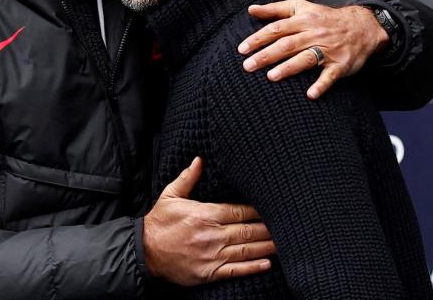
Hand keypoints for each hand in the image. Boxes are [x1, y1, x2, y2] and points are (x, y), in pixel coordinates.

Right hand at [142, 157, 274, 285]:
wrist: (145, 251)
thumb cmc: (159, 223)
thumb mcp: (170, 196)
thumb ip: (187, 178)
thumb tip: (199, 160)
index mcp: (205, 214)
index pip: (239, 210)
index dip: (257, 210)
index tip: (272, 207)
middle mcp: (212, 234)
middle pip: (247, 230)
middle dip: (268, 228)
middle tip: (287, 225)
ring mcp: (212, 255)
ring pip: (246, 250)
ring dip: (266, 246)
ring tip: (284, 243)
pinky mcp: (210, 272)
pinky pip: (236, 270)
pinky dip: (253, 267)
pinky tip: (267, 263)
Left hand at [238, 0, 387, 99]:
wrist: (363, 26)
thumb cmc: (325, 18)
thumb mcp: (301, 7)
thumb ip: (275, 9)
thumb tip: (251, 9)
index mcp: (303, 20)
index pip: (277, 29)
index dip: (258, 38)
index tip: (242, 49)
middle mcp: (314, 34)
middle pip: (287, 45)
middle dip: (266, 55)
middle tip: (248, 66)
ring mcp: (328, 50)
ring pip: (306, 59)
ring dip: (289, 68)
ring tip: (271, 77)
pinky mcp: (341, 64)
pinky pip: (330, 76)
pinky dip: (321, 85)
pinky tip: (310, 94)